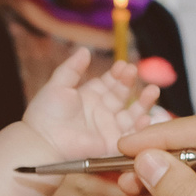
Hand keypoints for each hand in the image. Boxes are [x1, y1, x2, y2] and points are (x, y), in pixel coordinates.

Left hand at [25, 49, 160, 163]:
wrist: (43, 141)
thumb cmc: (46, 114)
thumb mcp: (58, 85)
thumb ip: (72, 68)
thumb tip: (85, 50)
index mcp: (88, 97)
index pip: (108, 83)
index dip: (117, 74)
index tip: (123, 65)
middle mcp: (101, 112)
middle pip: (122, 95)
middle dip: (129, 83)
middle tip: (134, 72)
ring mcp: (108, 128)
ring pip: (132, 114)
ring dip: (143, 102)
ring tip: (153, 90)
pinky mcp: (112, 145)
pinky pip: (132, 136)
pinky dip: (142, 127)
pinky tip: (147, 116)